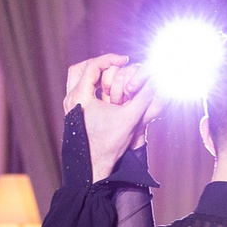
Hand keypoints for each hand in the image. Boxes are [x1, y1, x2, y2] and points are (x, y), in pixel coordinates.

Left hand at [67, 56, 153, 178]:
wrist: (94, 167)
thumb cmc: (110, 145)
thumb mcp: (130, 119)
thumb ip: (144, 98)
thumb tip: (157, 82)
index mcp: (81, 97)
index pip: (93, 66)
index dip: (111, 59)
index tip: (124, 60)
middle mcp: (71, 100)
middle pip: (80, 69)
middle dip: (98, 64)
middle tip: (114, 64)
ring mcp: (70, 107)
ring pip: (77, 79)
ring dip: (93, 75)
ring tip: (109, 77)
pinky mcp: (72, 114)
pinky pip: (79, 91)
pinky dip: (91, 87)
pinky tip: (105, 92)